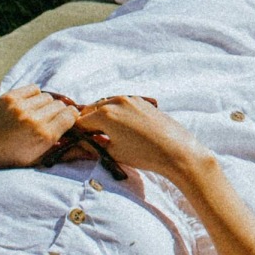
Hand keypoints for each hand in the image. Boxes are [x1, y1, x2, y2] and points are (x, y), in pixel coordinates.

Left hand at [0, 85, 78, 174]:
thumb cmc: (6, 159)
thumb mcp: (37, 160)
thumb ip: (65, 152)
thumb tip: (89, 150)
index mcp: (45, 136)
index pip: (71, 115)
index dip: (71, 118)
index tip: (67, 122)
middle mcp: (35, 120)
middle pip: (60, 105)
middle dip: (58, 112)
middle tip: (49, 120)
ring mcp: (21, 107)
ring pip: (47, 97)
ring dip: (46, 104)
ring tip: (36, 114)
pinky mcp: (9, 97)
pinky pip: (33, 89)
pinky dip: (34, 96)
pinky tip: (27, 106)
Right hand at [74, 95, 208, 180]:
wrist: (177, 151)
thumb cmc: (145, 154)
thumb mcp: (113, 152)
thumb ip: (93, 145)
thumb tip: (78, 145)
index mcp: (105, 114)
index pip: (80, 122)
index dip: (76, 133)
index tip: (77, 141)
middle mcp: (116, 101)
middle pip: (91, 110)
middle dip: (88, 123)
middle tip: (90, 137)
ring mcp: (131, 99)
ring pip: (107, 104)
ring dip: (102, 116)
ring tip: (106, 133)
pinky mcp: (143, 102)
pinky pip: (122, 103)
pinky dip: (117, 112)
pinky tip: (122, 126)